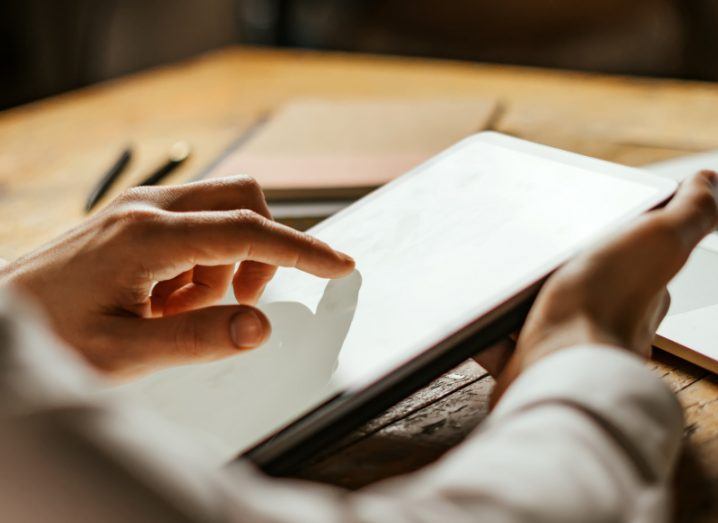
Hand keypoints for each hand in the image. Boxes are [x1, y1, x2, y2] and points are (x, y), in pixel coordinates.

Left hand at [0, 176, 353, 377]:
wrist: (0, 314)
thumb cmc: (51, 335)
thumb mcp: (124, 353)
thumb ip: (198, 339)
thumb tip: (260, 326)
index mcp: (148, 237)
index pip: (247, 232)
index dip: (300, 250)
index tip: (338, 265)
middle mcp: (148, 208)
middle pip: (242, 200)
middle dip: (259, 251)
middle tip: (235, 300)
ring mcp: (140, 208)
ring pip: (221, 213)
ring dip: (223, 263)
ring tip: (178, 309)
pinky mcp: (136, 217)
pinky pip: (194, 225)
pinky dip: (200, 261)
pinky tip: (164, 297)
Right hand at [492, 170, 717, 401]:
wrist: (557, 367)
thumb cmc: (605, 307)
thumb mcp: (659, 241)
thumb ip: (692, 213)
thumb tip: (709, 181)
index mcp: (638, 296)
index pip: (633, 263)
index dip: (613, 243)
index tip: (585, 226)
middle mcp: (606, 326)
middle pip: (583, 289)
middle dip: (560, 273)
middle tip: (536, 247)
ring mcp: (564, 349)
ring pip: (540, 317)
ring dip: (522, 300)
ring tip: (504, 273)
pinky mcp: (525, 364)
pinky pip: (502, 343)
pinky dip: (490, 330)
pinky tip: (479, 309)